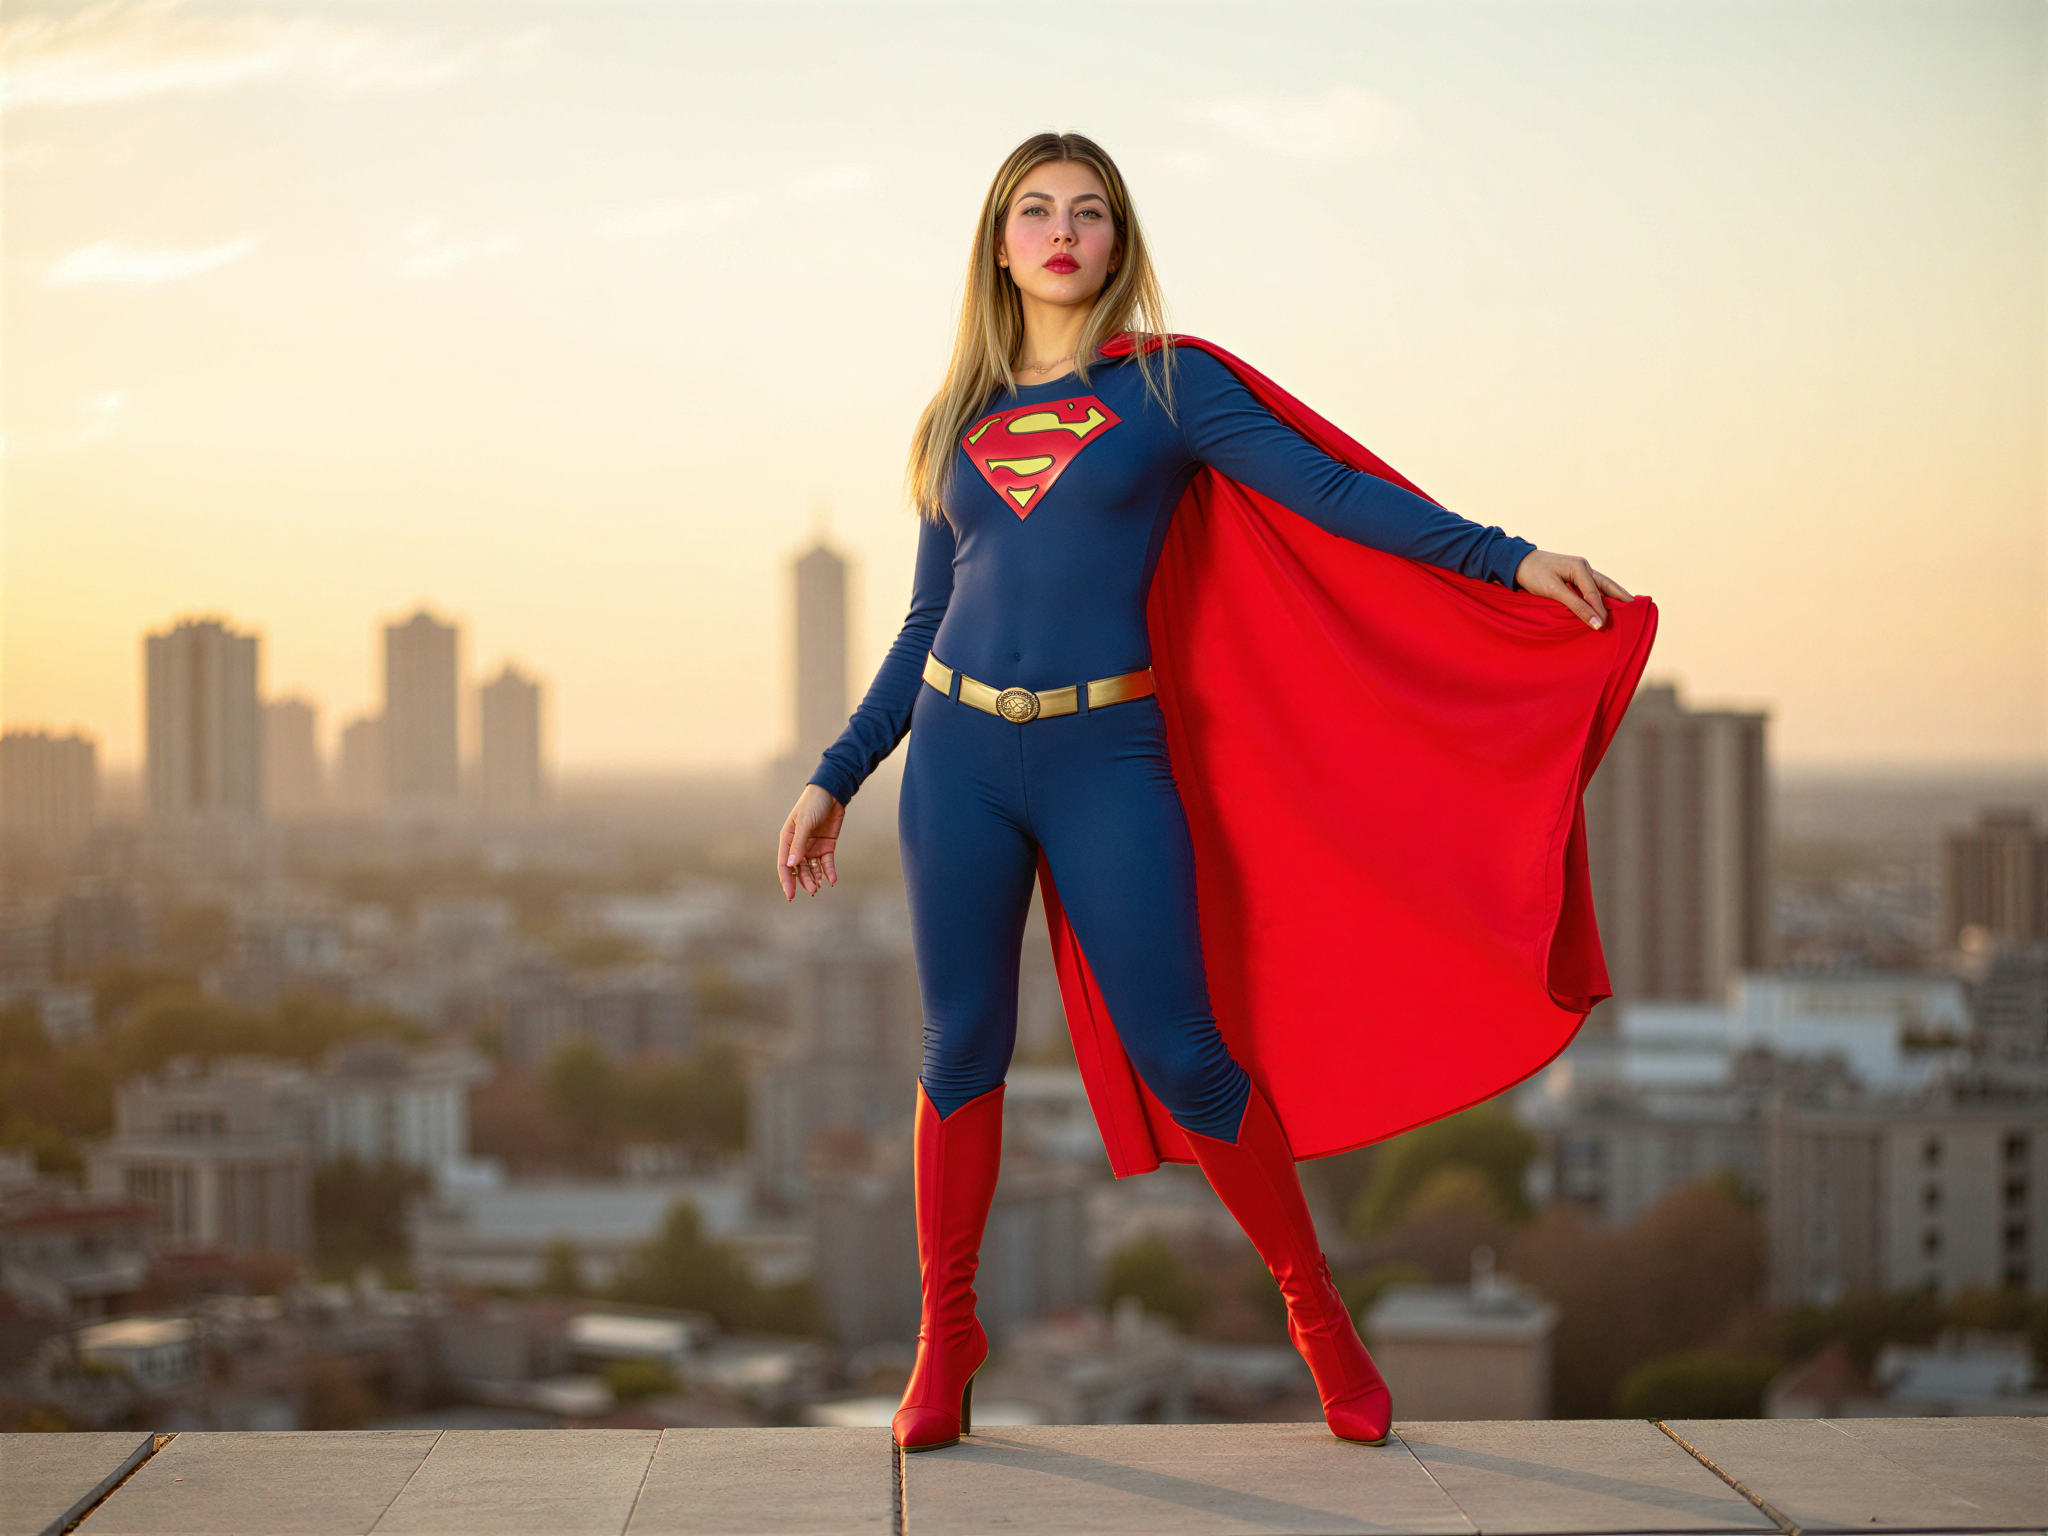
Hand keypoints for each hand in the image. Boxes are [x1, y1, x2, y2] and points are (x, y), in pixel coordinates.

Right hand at [777, 784, 844, 899]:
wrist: (832, 793)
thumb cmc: (813, 804)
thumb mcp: (804, 823)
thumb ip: (798, 844)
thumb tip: (791, 865)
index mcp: (788, 839)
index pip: (784, 864)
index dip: (786, 880)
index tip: (791, 895)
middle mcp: (799, 845)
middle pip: (799, 869)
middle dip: (804, 881)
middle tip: (812, 891)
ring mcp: (813, 846)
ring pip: (812, 868)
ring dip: (815, 878)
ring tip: (820, 887)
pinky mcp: (827, 846)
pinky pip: (827, 863)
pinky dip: (829, 871)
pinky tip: (832, 879)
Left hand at [1514, 550, 1633, 629]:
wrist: (1516, 563)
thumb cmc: (1533, 574)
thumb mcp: (1554, 590)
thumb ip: (1575, 606)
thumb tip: (1596, 623)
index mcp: (1580, 568)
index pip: (1596, 594)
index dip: (1601, 612)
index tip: (1604, 628)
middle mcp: (1584, 567)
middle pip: (1608, 586)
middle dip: (1621, 598)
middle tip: (1637, 610)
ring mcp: (1580, 570)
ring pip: (1602, 586)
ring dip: (1614, 597)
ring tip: (1627, 607)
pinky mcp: (1574, 575)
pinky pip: (1593, 587)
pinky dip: (1602, 596)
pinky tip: (1607, 603)